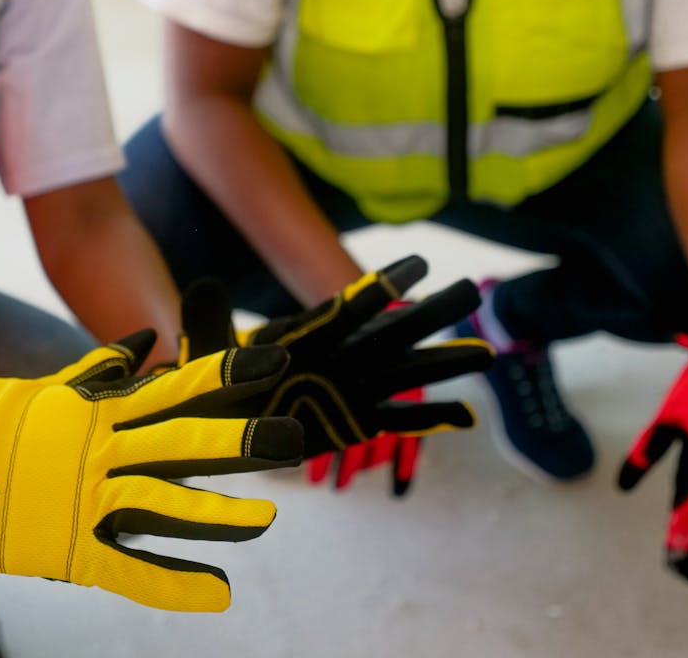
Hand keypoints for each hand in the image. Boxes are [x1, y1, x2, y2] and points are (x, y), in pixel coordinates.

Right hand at [0, 330, 302, 611]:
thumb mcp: (50, 387)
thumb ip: (102, 368)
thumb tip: (145, 341)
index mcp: (96, 410)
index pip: (173, 389)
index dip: (223, 376)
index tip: (271, 363)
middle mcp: (97, 450)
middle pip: (178, 444)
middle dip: (236, 443)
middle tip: (289, 440)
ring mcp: (81, 499)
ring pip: (159, 505)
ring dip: (214, 516)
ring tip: (266, 520)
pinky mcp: (65, 547)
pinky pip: (126, 568)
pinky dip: (172, 582)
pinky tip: (216, 593)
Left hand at [176, 255, 492, 457]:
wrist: (228, 421)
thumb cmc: (222, 382)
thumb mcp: (211, 355)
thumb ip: (209, 322)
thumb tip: (200, 285)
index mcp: (311, 334)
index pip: (349, 307)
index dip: (381, 289)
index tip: (417, 265)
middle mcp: (342, 356)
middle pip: (392, 332)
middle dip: (431, 315)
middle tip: (470, 293)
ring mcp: (355, 389)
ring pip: (406, 372)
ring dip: (443, 363)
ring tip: (486, 354)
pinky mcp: (358, 423)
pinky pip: (400, 419)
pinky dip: (431, 419)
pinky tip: (466, 417)